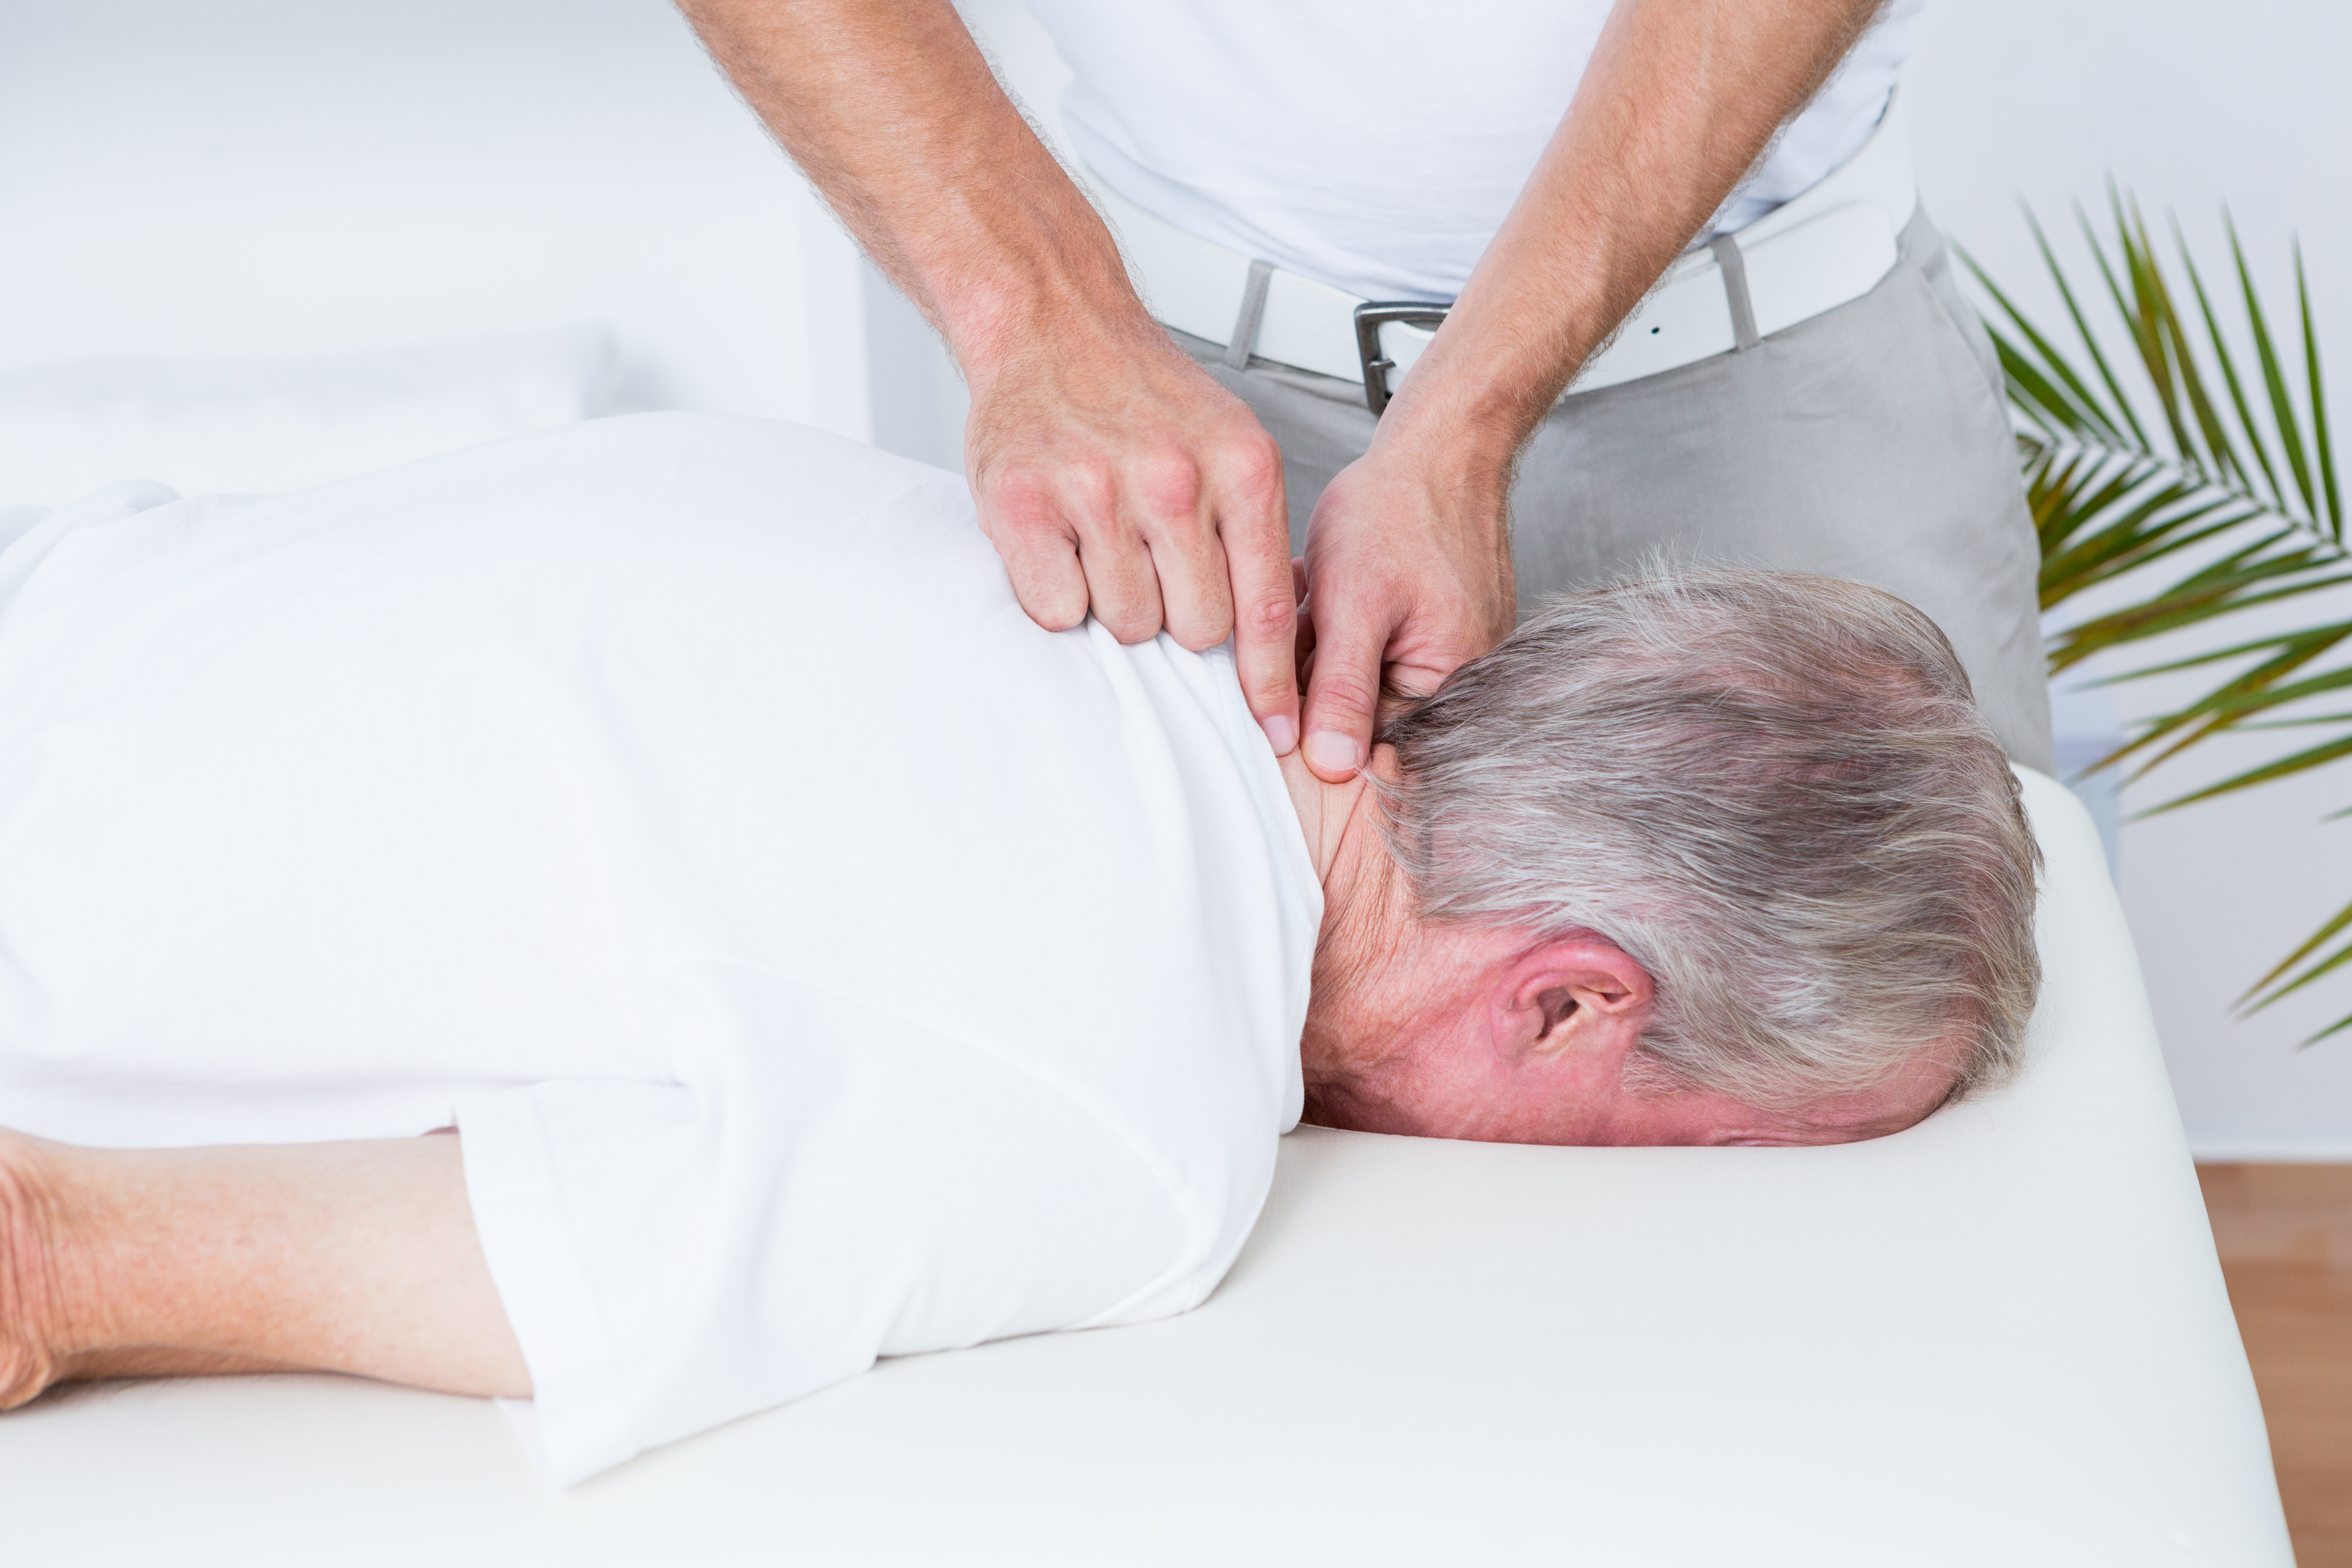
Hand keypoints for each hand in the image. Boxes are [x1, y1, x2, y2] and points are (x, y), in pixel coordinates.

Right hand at [963, 317, 1301, 753]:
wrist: (1053, 323)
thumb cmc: (1141, 395)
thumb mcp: (1228, 446)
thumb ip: (1248, 536)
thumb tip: (1261, 651)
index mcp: (1242, 466)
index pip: (1267, 608)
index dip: (1270, 683)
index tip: (1277, 733)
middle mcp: (1174, 479)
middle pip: (1196, 629)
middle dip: (1176, 614)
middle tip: (1149, 563)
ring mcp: (1096, 491)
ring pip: (1127, 623)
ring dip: (1114, 600)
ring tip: (1101, 537)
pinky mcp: (1024, 505)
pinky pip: (1058, 610)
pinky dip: (1056, 591)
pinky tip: (1059, 540)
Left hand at [1294, 430, 1517, 779]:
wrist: (1439, 447)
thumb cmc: (1403, 510)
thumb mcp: (1357, 604)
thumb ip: (1342, 689)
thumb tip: (1332, 768)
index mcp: (1450, 682)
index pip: (1367, 736)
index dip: (1310, 711)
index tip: (1280, 672)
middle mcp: (1455, 675)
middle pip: (1357, 705)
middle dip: (1311, 663)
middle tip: (1299, 613)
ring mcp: (1440, 647)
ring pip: (1349, 670)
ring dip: (1316, 637)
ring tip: (1315, 591)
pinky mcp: (1422, 623)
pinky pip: (1361, 641)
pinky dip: (1331, 617)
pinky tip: (1322, 583)